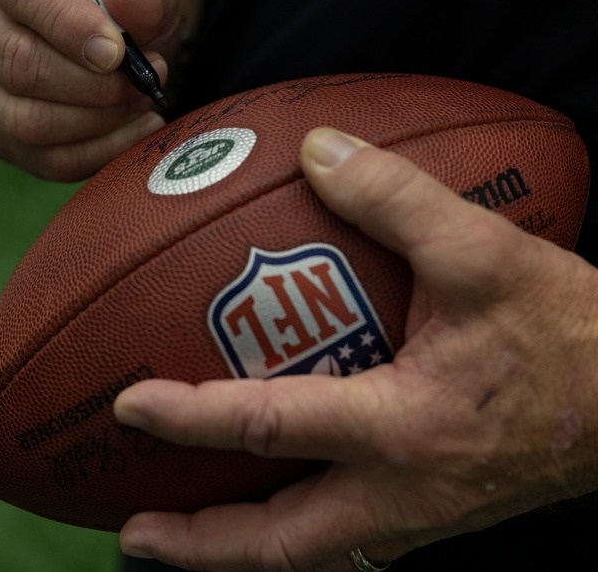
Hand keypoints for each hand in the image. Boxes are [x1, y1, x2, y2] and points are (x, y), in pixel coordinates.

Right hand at [0, 0, 183, 180]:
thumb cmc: (124, 4)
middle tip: (141, 80)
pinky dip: (101, 152)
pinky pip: (49, 160)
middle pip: (19, 67)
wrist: (121, 42)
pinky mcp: (3, 138)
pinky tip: (135, 129)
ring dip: (99, 121)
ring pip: (29, 123)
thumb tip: (126, 1)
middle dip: (92, 85)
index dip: (70, 23)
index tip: (117, 51)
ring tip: (141, 101)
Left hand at [114, 128, 597, 570]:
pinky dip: (294, 531)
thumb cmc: (572, 335)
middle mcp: (402, 491)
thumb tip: (318, 151)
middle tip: (135, 532)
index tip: (128, 403)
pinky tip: (272, 500)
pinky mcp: (437, 512)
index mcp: (401, 428)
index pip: (266, 426)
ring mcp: (420, 515)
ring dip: (240, 550)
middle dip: (201, 548)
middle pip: (279, 545)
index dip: (189, 417)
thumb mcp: (486, 253)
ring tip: (183, 537)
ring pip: (310, 554)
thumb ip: (397, 199)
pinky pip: (346, 537)